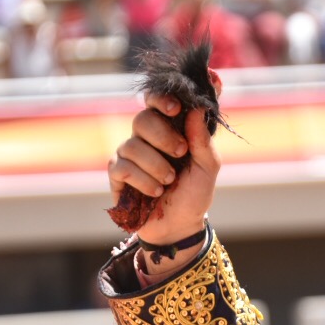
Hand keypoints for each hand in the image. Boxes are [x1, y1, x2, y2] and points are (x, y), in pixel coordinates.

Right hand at [107, 89, 221, 242]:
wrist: (180, 225)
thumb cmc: (194, 193)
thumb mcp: (207, 167)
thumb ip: (203, 138)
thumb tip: (199, 108)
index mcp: (168, 128)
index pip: (156, 101)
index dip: (161, 99)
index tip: (176, 109)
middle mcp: (145, 137)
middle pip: (142, 119)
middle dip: (164, 137)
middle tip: (181, 153)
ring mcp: (129, 154)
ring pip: (133, 146)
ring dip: (157, 165)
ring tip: (170, 181)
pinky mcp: (117, 174)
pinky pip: (123, 168)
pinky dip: (144, 181)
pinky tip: (156, 191)